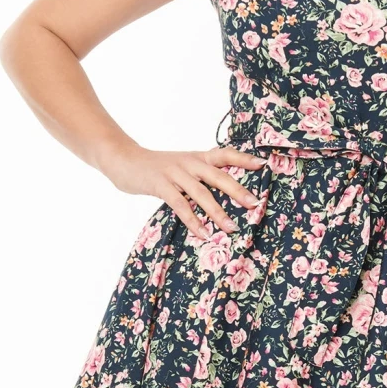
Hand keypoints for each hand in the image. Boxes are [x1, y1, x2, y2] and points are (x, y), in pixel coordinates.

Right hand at [106, 144, 268, 238]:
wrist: (123, 159)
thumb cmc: (156, 167)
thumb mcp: (181, 166)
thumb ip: (199, 175)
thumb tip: (224, 191)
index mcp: (196, 157)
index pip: (224, 154)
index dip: (243, 158)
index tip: (262, 165)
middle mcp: (189, 162)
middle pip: (218, 175)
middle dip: (238, 190)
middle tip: (255, 204)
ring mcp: (174, 173)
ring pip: (201, 192)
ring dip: (217, 212)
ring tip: (231, 228)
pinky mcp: (159, 185)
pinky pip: (179, 204)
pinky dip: (192, 220)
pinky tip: (203, 233)